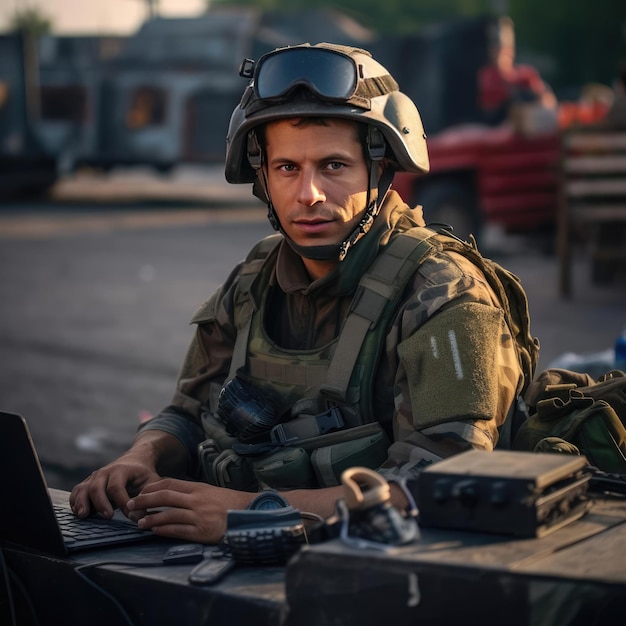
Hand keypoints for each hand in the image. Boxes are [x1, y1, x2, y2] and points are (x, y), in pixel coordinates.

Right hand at [70, 452, 159, 519]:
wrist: (136, 459)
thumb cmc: (144, 474)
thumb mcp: (151, 482)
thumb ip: (148, 497)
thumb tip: (140, 517)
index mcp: (121, 470)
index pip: (116, 486)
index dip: (121, 501)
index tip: (129, 513)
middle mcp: (105, 472)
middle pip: (96, 487)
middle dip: (101, 503)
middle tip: (108, 516)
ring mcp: (94, 477)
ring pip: (83, 488)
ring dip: (82, 502)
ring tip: (84, 515)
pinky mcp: (88, 483)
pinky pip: (76, 492)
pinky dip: (75, 502)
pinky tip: (79, 513)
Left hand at [127, 478, 251, 543]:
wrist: (248, 513)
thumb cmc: (229, 504)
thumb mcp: (211, 492)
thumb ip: (193, 493)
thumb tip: (173, 495)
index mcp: (198, 488)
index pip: (169, 483)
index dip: (152, 487)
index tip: (140, 492)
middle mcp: (196, 499)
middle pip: (164, 496)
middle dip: (144, 500)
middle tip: (130, 505)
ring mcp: (198, 515)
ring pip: (168, 514)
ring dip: (150, 519)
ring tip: (138, 523)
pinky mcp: (201, 531)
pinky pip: (178, 530)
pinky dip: (164, 529)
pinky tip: (154, 531)